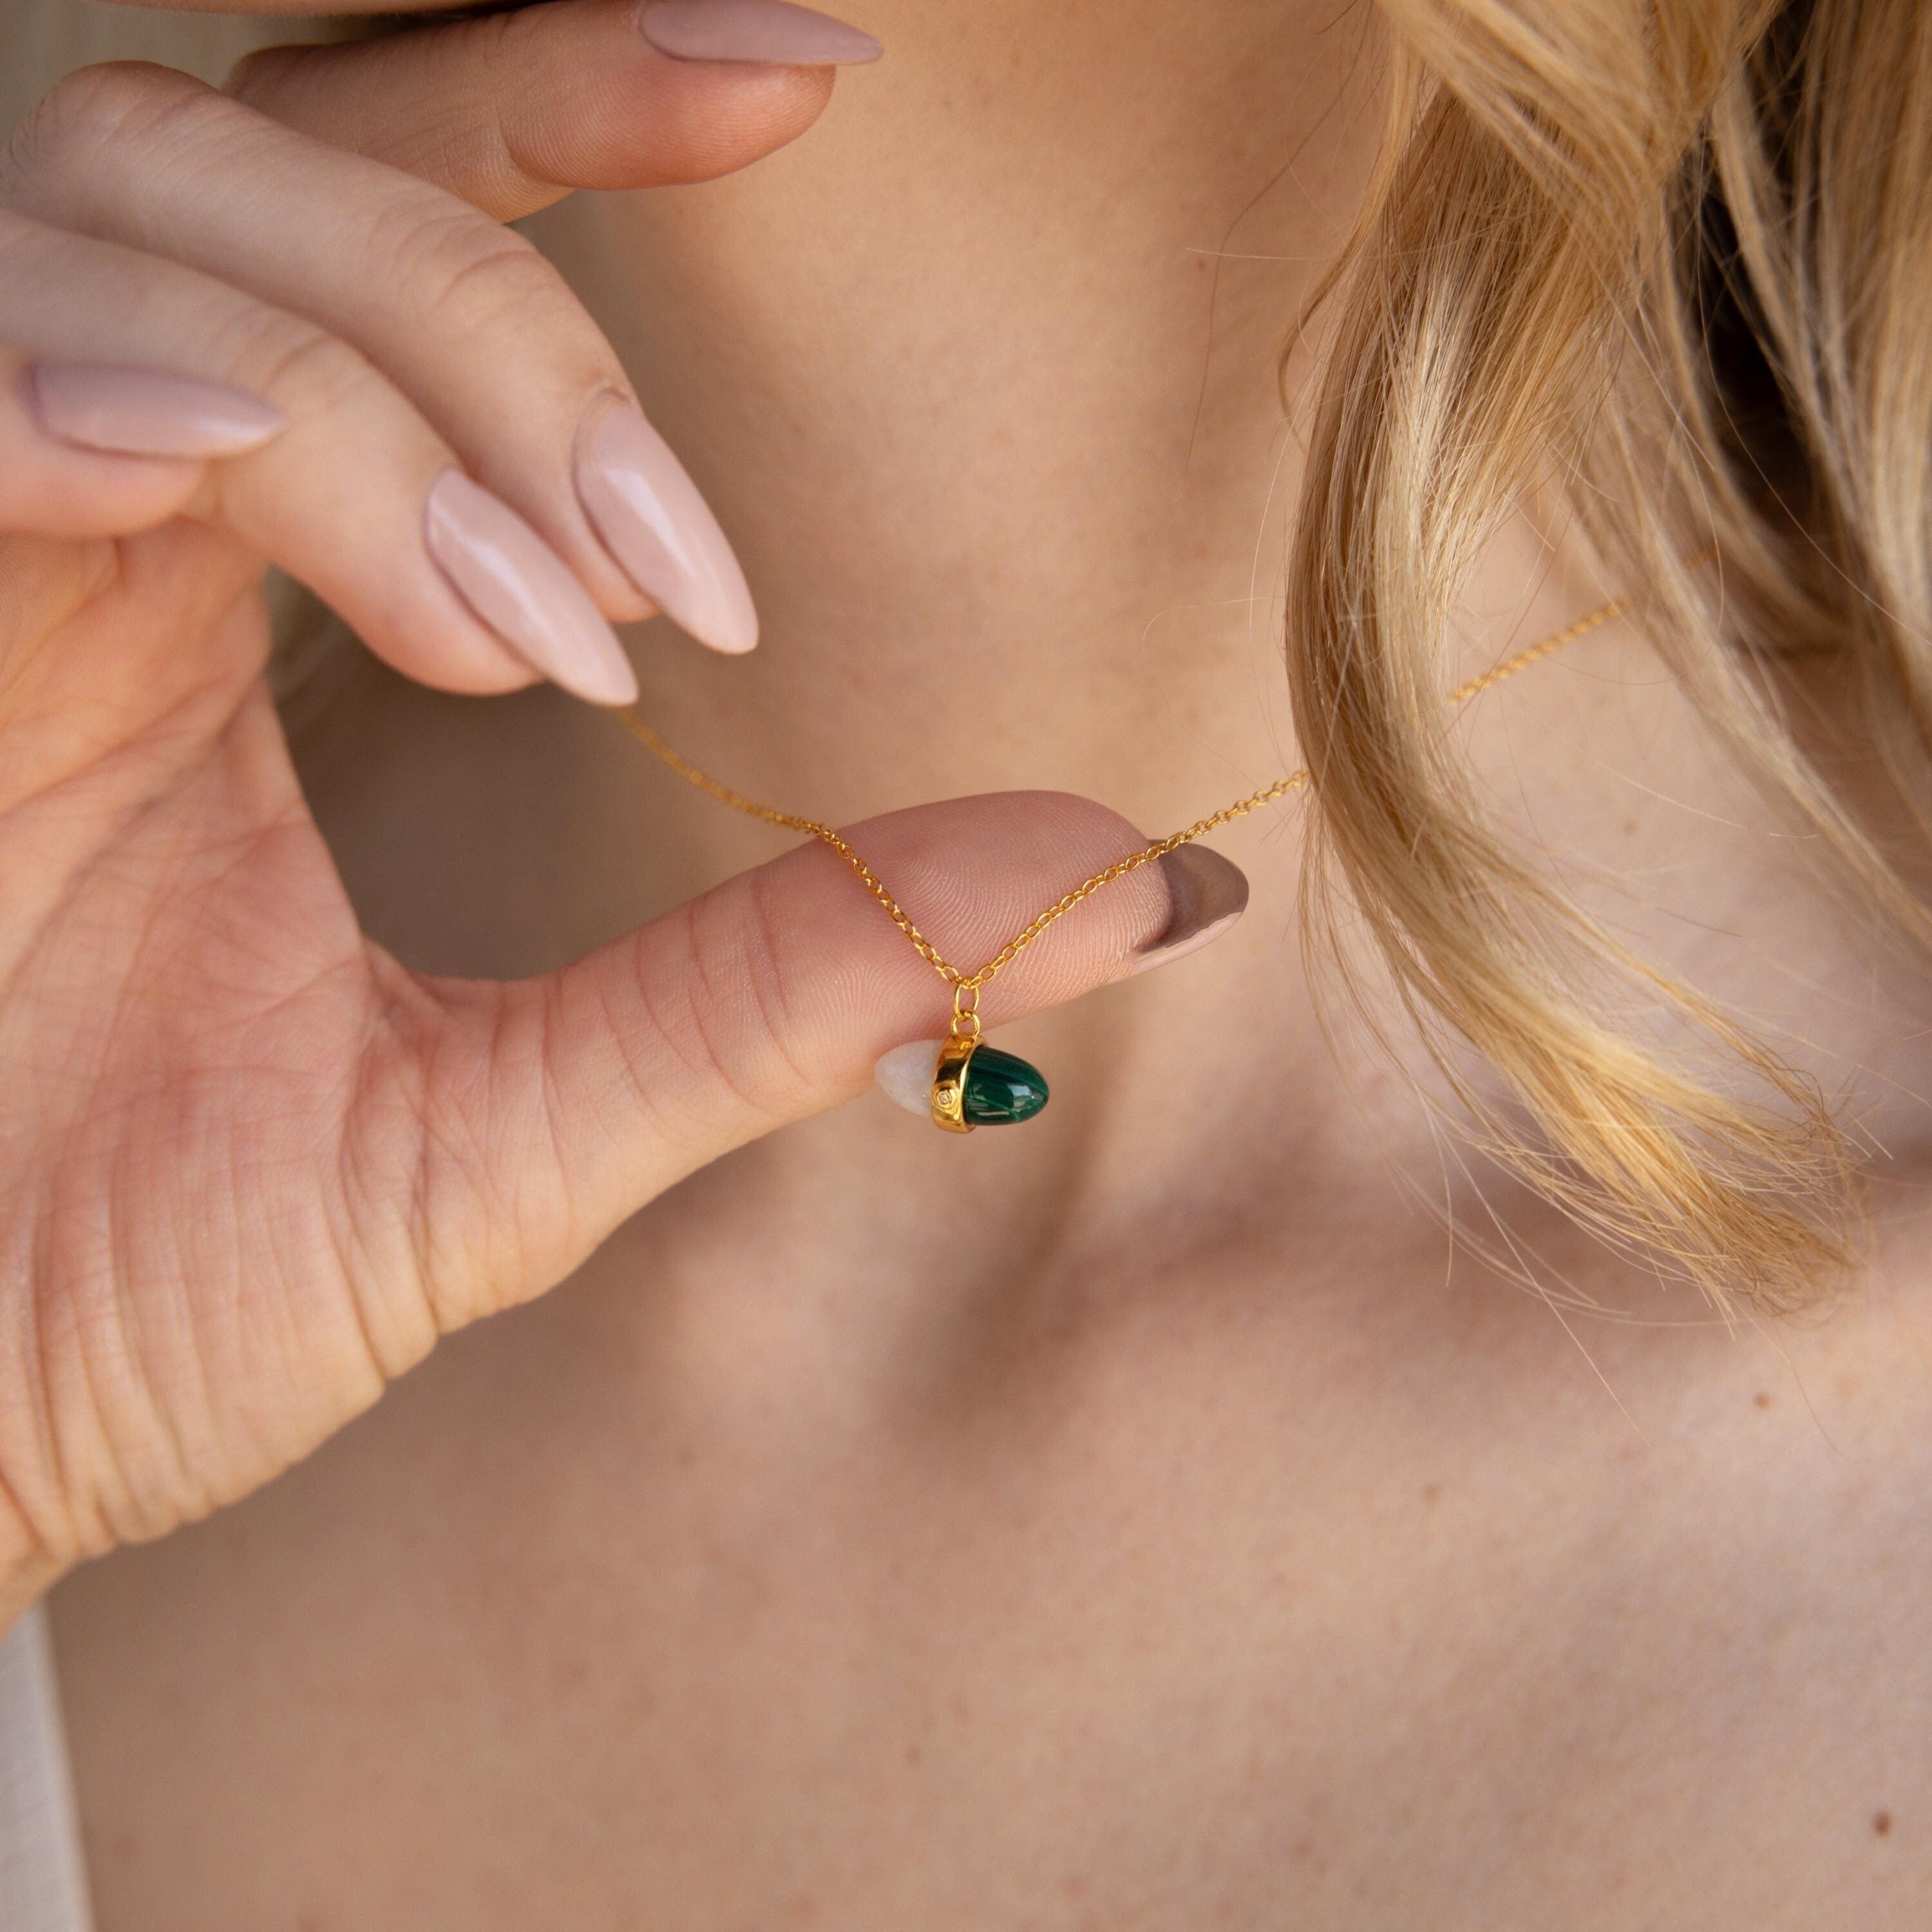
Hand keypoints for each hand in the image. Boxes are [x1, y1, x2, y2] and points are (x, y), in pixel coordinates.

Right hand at [0, 1, 1190, 1625]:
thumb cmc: (129, 1294)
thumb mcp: (507, 1132)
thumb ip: (783, 985)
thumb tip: (1117, 876)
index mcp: (228, 595)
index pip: (397, 230)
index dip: (578, 98)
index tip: (802, 77)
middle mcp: (79, 517)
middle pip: (280, 162)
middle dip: (509, 317)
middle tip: (670, 590)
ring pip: (129, 213)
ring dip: (372, 378)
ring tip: (522, 634)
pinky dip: (93, 384)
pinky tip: (223, 486)